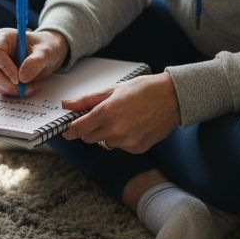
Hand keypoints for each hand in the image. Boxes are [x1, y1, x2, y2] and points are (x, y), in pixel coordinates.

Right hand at [0, 27, 68, 96]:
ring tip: (32, 87)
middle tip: (25, 88)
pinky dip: (15, 92)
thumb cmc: (46, 46)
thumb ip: (36, 61)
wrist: (48, 53)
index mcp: (3, 38)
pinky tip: (29, 88)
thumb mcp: (46, 51)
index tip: (18, 79)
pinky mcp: (1, 77)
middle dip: (7, 84)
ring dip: (13, 90)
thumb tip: (22, 77)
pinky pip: (2, 89)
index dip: (4, 68)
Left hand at [60, 73, 179, 154]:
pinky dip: (124, 139)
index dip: (70, 130)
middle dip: (91, 128)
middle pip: (89, 138)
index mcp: (106, 113)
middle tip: (103, 116)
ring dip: (108, 133)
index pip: (78, 129)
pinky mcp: (138, 148)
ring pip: (106, 142)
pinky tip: (135, 125)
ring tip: (124, 118)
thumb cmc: (144, 89)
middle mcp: (115, 130)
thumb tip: (67, 104)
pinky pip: (122, 147)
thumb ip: (87, 99)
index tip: (68, 129)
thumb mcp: (113, 89)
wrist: (172, 98)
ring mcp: (127, 142)